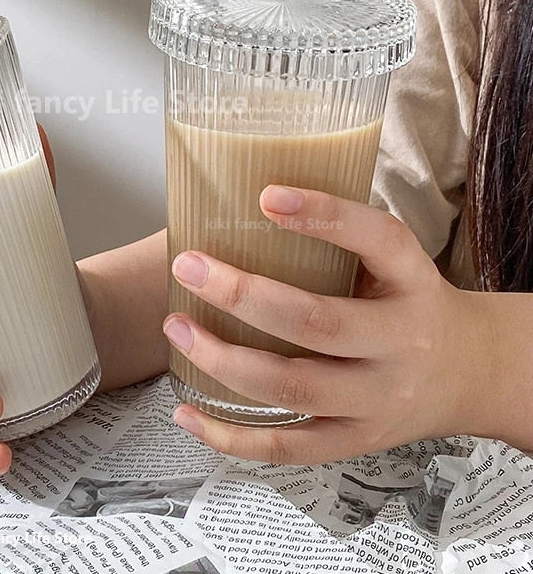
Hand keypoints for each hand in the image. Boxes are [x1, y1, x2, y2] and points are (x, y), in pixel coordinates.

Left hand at [163, 184, 490, 464]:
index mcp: (413, 282)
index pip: (379, 239)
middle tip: (188, 266)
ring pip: (294, 386)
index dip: (324, 216)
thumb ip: (342, 239)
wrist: (469, 374)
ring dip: (222, 359)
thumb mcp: (396, 262)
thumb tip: (247, 203)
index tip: (266, 196)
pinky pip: (288, 447)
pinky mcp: (355, 440)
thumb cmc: (408, 303)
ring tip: (176, 327)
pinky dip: (231, 437)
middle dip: (241, 295)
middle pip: (317, 321)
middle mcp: (401, 342)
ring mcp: (378, 400)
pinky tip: (186, 413)